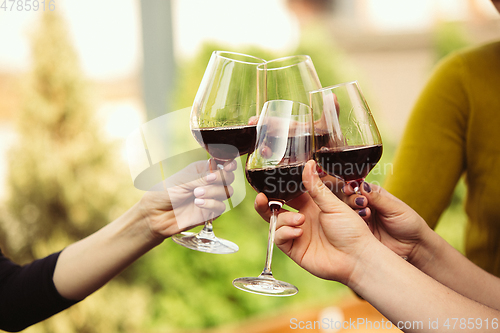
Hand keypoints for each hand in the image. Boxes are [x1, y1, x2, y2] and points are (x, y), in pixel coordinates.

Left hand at [139, 160, 235, 240]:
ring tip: (196, 194)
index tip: (228, 166)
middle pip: (229, 177)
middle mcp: (208, 183)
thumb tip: (220, 173)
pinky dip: (211, 204)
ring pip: (227, 192)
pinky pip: (221, 207)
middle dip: (222, 178)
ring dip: (214, 191)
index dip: (229, 164)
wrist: (156, 215)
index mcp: (202, 170)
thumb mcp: (182, 180)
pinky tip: (198, 203)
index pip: (222, 164)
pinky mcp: (210, 212)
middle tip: (209, 180)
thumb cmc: (165, 193)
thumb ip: (202, 177)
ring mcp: (210, 198)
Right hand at [255, 160, 374, 284]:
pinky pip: (279, 238)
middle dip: (266, 203)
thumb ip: (316, 187)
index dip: (278, 188)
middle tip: (262, 197)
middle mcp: (302, 218)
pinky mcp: (295, 249)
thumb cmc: (351, 230)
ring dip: (285, 219)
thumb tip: (308, 163)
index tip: (270, 181)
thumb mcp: (333, 205)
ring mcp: (297, 234)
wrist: (357, 258)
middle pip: (276, 208)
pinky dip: (285, 232)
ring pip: (277, 222)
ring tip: (300, 220)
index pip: (289, 193)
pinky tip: (298, 231)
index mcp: (312, 205)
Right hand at [343, 182, 429, 261]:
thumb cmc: (409, 223)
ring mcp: (363, 218)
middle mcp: (368, 205)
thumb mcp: (395, 208)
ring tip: (366, 213)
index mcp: (376, 195)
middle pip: (351, 197)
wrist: (413, 245)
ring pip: (349, 210)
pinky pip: (352, 224)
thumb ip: (378, 198)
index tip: (351, 188)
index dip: (353, 186)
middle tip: (361, 202)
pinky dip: (354, 222)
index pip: (360, 187)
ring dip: (353, 210)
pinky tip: (363, 222)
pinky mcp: (361, 231)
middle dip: (353, 198)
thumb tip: (363, 186)